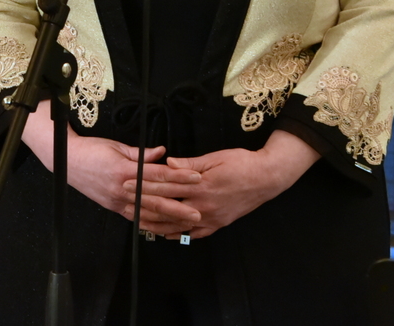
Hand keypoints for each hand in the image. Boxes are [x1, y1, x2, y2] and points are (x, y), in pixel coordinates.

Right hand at [23, 100, 201, 235]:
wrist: (67, 160)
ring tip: (187, 222)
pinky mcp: (114, 207)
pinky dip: (151, 224)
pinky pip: (135, 218)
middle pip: (157, 197)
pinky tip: (164, 228)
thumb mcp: (117, 146)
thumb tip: (162, 153)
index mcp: (125, 170)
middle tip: (199, 209)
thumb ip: (141, 153)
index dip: (179, 176)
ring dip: (169, 218)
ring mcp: (117, 200)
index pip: (158, 174)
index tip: (196, 177)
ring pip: (148, 211)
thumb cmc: (91, 150)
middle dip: (180, 204)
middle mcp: (122, 188)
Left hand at [142, 130, 319, 238]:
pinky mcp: (219, 224)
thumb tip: (168, 163)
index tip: (127, 182)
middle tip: (125, 201)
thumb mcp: (215, 157)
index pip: (165, 186)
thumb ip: (190, 164)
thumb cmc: (241, 163)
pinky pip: (196, 234)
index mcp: (200, 186)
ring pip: (179, 224)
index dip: (144, 185)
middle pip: (167, 206)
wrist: (268, 178)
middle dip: (144, 204)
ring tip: (139, 221)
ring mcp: (211, 217)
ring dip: (157, 224)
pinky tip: (167, 235)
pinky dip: (180, 235)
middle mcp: (203, 205)